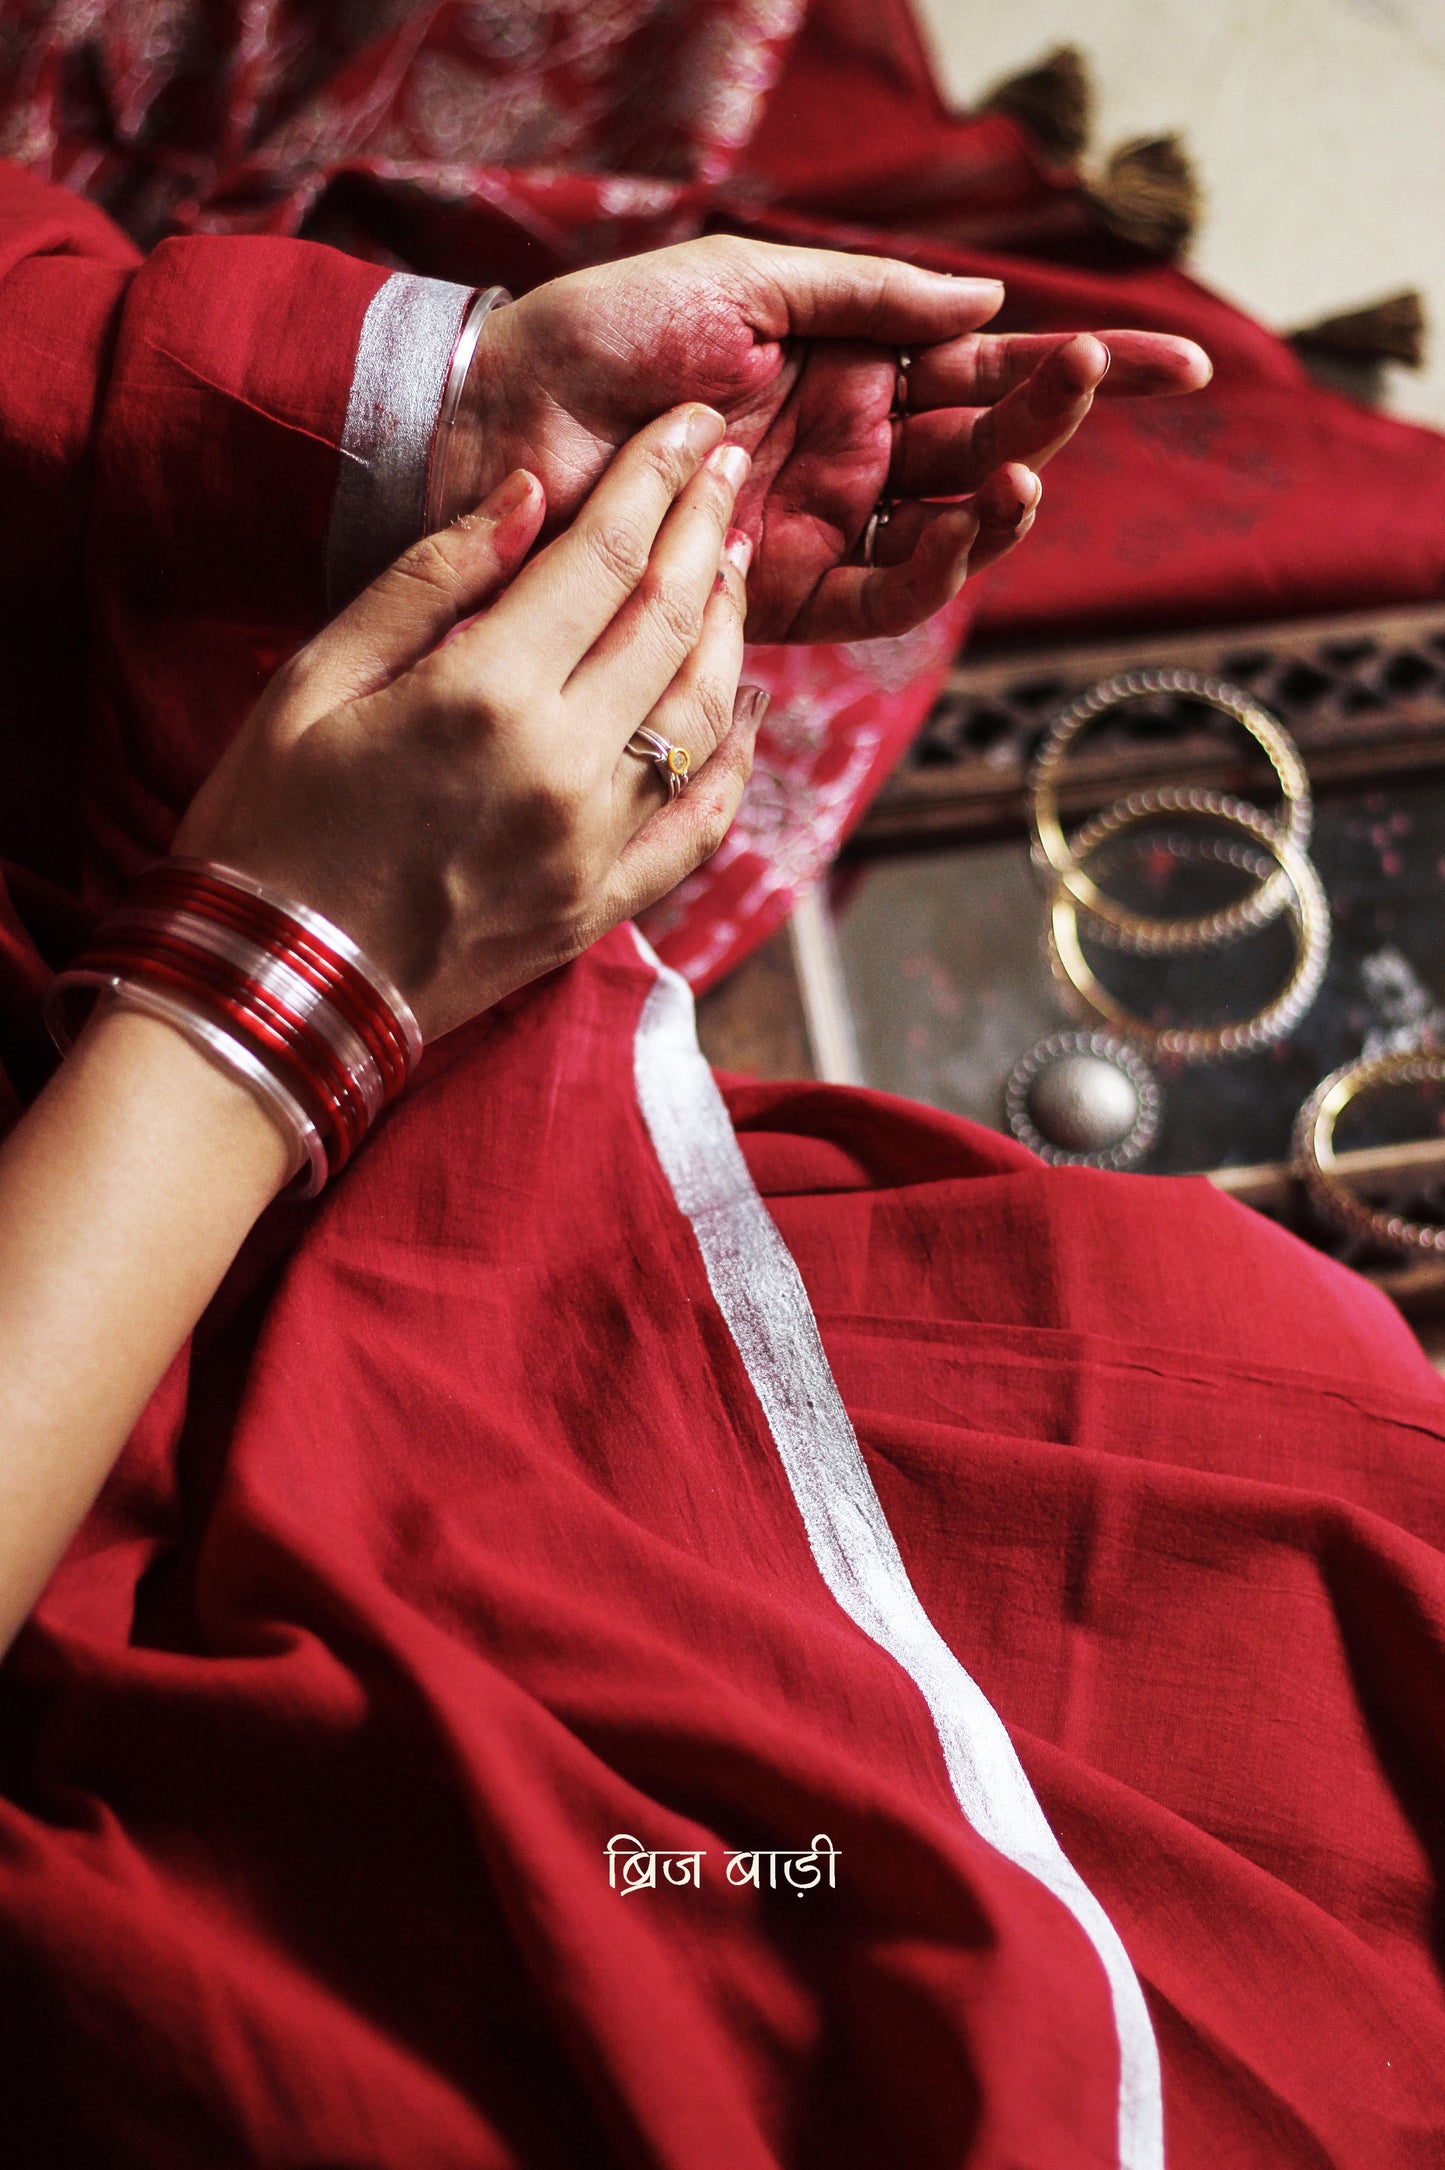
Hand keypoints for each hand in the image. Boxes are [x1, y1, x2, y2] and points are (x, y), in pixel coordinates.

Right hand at [176, 403, 762, 1039]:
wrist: (274, 992)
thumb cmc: (268, 826)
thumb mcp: (315, 679)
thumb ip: (428, 581)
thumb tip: (528, 494)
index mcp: (483, 696)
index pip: (604, 558)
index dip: (655, 479)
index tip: (691, 425)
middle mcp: (561, 769)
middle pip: (669, 623)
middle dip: (703, 531)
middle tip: (725, 469)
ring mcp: (593, 847)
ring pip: (703, 716)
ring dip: (730, 630)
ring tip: (732, 565)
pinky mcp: (601, 908)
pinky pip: (701, 828)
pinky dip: (738, 762)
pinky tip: (749, 708)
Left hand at [449, 235, 1211, 642]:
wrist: (502, 422)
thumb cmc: (603, 337)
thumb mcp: (743, 284)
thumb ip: (868, 299)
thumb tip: (987, 305)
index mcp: (846, 367)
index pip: (988, 368)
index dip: (1084, 372)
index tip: (1180, 369)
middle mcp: (848, 451)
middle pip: (986, 441)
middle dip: (1053, 416)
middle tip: (1082, 384)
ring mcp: (822, 525)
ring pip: (953, 524)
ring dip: (1006, 494)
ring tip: (1024, 462)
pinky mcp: (783, 594)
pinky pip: (889, 592)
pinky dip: (939, 565)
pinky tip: (965, 522)